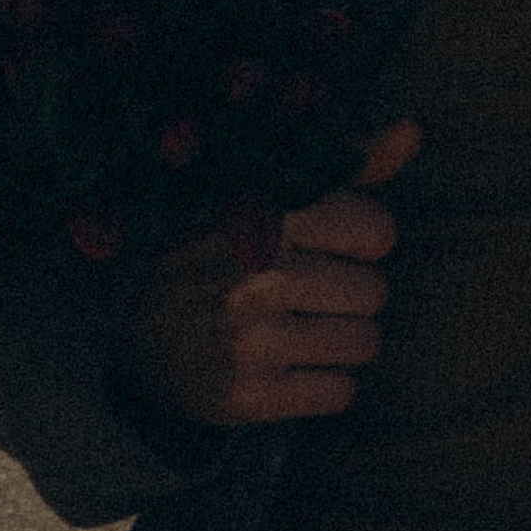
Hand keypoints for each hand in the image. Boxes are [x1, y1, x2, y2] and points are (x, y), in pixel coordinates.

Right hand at [118, 120, 420, 429]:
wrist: (117, 320)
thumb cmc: (208, 243)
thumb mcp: (262, 187)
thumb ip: (342, 158)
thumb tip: (412, 130)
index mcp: (263, 215)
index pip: (378, 232)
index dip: (360, 237)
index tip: (324, 241)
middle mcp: (257, 278)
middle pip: (376, 292)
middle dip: (348, 290)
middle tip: (301, 288)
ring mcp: (250, 343)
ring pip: (365, 343)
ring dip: (340, 336)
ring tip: (295, 324)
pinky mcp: (246, 399)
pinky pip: (340, 393)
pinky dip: (324, 382)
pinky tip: (286, 362)